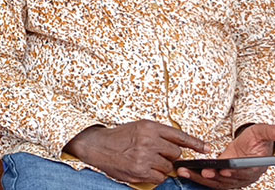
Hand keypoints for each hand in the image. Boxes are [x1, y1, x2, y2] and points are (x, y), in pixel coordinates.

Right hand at [64, 121, 208, 184]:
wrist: (97, 146)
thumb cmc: (118, 137)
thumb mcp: (138, 127)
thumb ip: (158, 134)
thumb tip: (180, 146)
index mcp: (149, 127)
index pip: (179, 135)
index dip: (196, 143)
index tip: (207, 149)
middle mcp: (148, 140)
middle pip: (176, 153)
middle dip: (169, 156)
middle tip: (154, 154)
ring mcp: (145, 156)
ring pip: (168, 167)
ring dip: (160, 166)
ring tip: (145, 160)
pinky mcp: (140, 170)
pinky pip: (160, 177)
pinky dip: (154, 175)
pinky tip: (142, 168)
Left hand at [176, 124, 274, 188]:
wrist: (249, 144)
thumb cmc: (256, 138)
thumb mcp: (263, 132)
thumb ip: (271, 132)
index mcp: (256, 166)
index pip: (246, 172)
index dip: (236, 172)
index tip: (225, 170)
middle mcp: (244, 176)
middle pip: (229, 180)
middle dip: (215, 177)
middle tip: (203, 172)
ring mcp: (233, 178)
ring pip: (217, 182)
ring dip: (201, 178)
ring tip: (187, 172)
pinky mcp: (222, 176)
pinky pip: (210, 180)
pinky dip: (198, 177)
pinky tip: (186, 171)